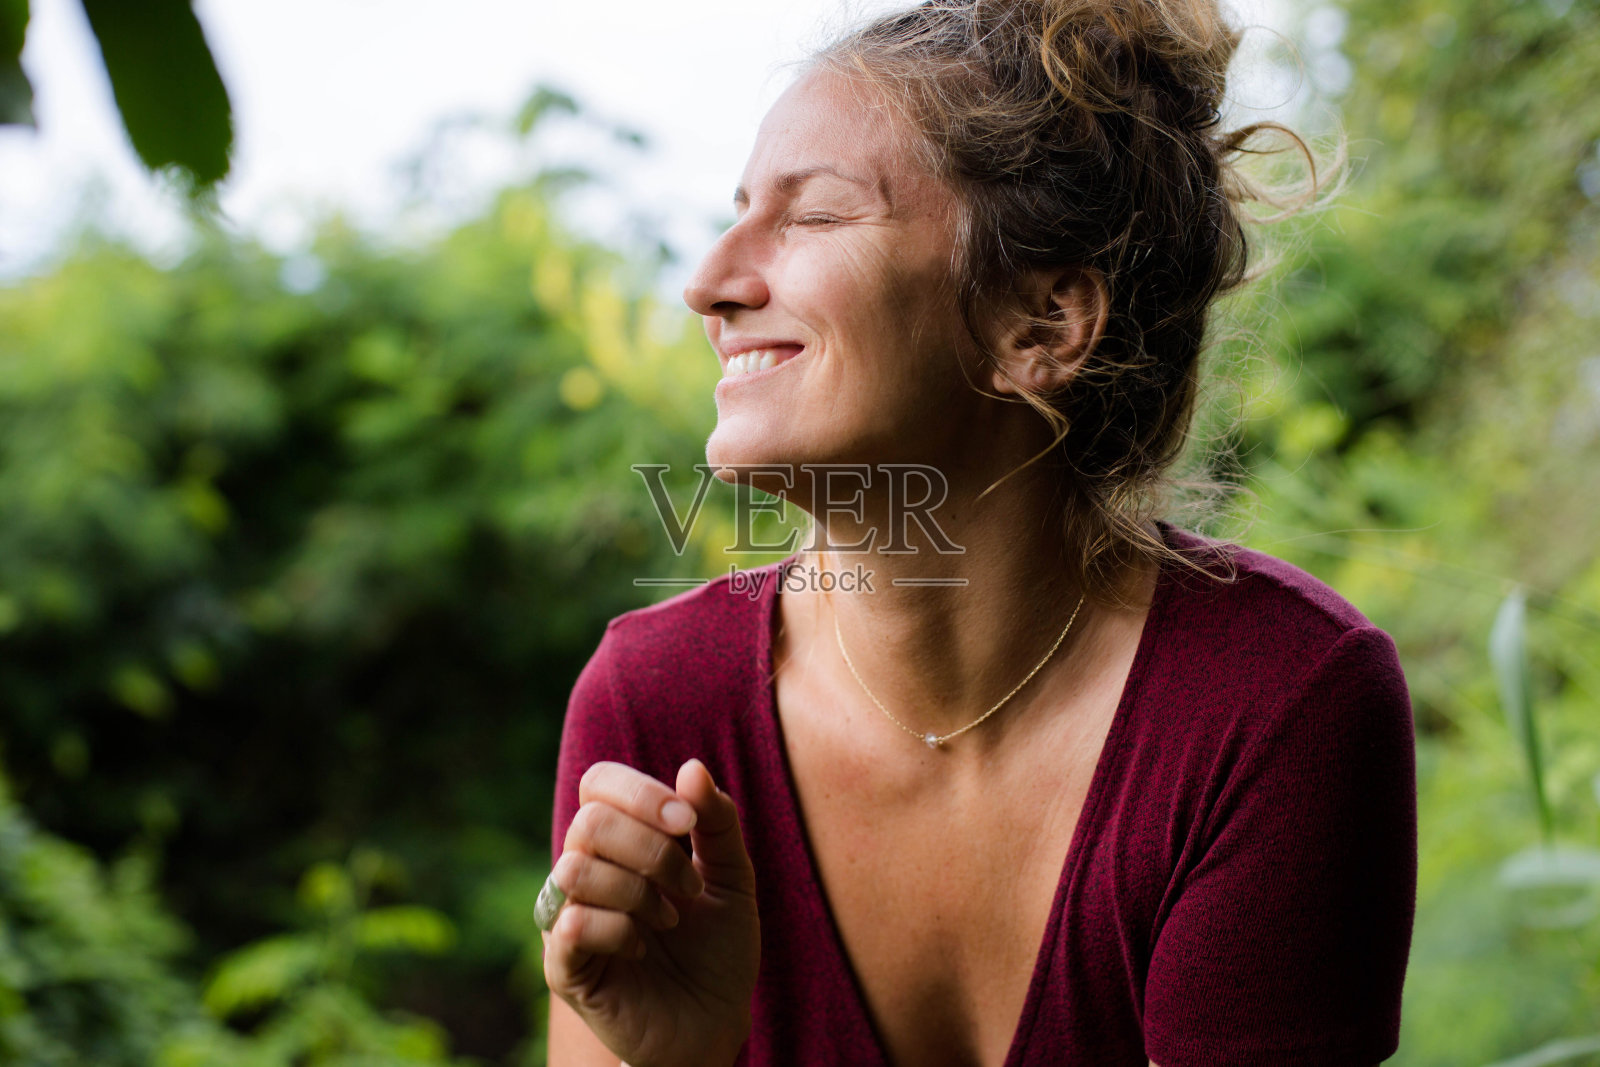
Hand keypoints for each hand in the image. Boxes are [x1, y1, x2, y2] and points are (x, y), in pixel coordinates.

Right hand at [543, 759, 759, 1066]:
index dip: (641, 793)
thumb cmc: (720, 949)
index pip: (600, 783)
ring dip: (638, 890)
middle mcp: (585, 871)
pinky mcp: (564, 966)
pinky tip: (643, 949)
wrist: (717, 1023)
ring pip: (575, 868)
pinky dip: (620, 929)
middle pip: (590, 822)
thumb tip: (692, 768)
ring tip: (669, 919)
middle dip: (652, 848)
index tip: (688, 824)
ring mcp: (567, 917)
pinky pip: (573, 924)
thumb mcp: (733, 878)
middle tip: (688, 885)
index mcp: (620, 841)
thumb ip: (717, 823)